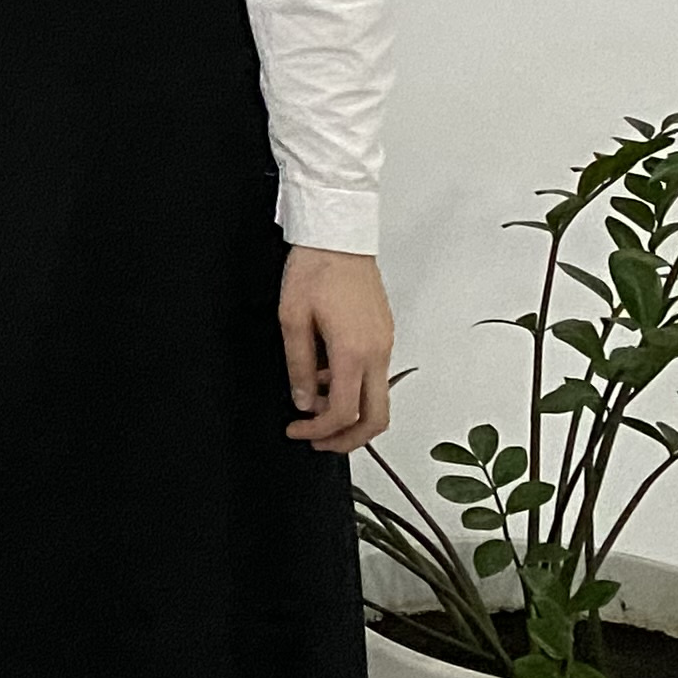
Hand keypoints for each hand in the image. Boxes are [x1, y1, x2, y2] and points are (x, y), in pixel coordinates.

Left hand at [282, 245, 393, 450]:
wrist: (339, 235)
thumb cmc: (314, 270)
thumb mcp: (292, 319)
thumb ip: (300, 366)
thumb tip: (304, 402)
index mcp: (354, 352)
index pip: (344, 413)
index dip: (320, 431)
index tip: (297, 430)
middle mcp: (378, 353)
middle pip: (377, 419)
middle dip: (348, 440)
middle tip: (316, 441)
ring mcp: (385, 344)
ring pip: (380, 399)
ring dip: (351, 415)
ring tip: (315, 407)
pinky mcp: (385, 334)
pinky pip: (376, 375)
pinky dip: (355, 389)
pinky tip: (327, 377)